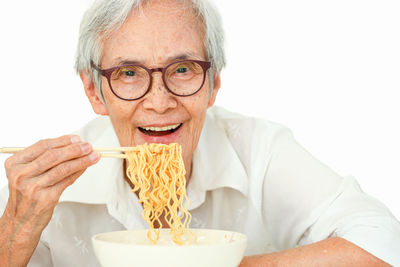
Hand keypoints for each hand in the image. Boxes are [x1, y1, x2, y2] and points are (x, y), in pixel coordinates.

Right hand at [0, 135, 99, 265]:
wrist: (20, 221)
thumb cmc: (26, 194)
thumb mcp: (27, 173)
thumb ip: (43, 159)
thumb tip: (72, 145)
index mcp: (15, 164)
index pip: (42, 146)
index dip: (62, 140)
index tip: (77, 138)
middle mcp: (21, 175)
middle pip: (53, 156)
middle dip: (74, 149)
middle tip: (88, 146)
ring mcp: (33, 187)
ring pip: (62, 168)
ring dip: (81, 160)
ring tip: (94, 156)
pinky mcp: (46, 198)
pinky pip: (67, 181)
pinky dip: (79, 172)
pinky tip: (86, 167)